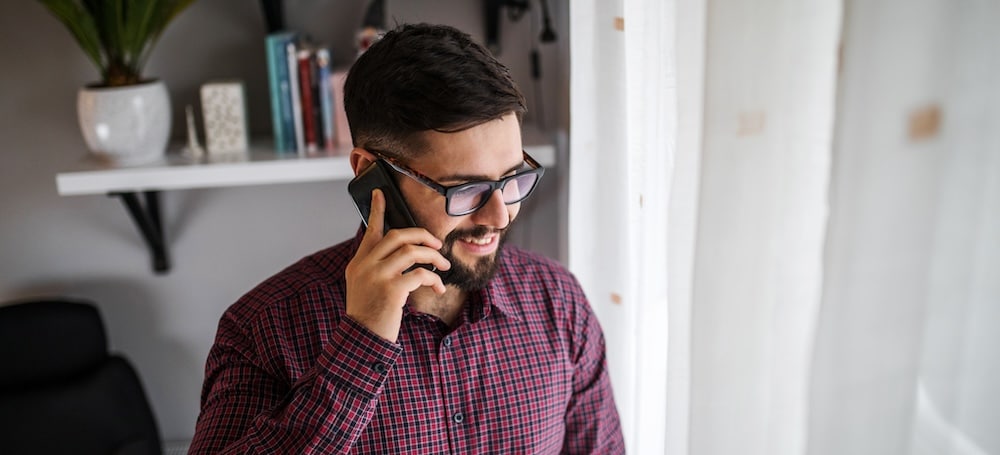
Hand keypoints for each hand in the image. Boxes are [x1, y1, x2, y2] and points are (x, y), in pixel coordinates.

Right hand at [344, 189, 450, 341]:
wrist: (362, 340)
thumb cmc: (370, 315)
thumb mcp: (365, 287)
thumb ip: (377, 268)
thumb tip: (404, 254)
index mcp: (359, 263)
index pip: (370, 230)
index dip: (377, 210)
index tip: (381, 193)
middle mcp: (365, 265)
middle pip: (398, 235)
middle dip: (422, 235)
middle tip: (437, 245)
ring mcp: (378, 276)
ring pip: (412, 251)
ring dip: (433, 257)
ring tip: (443, 266)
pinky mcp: (392, 290)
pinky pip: (420, 274)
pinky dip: (434, 279)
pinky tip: (438, 288)